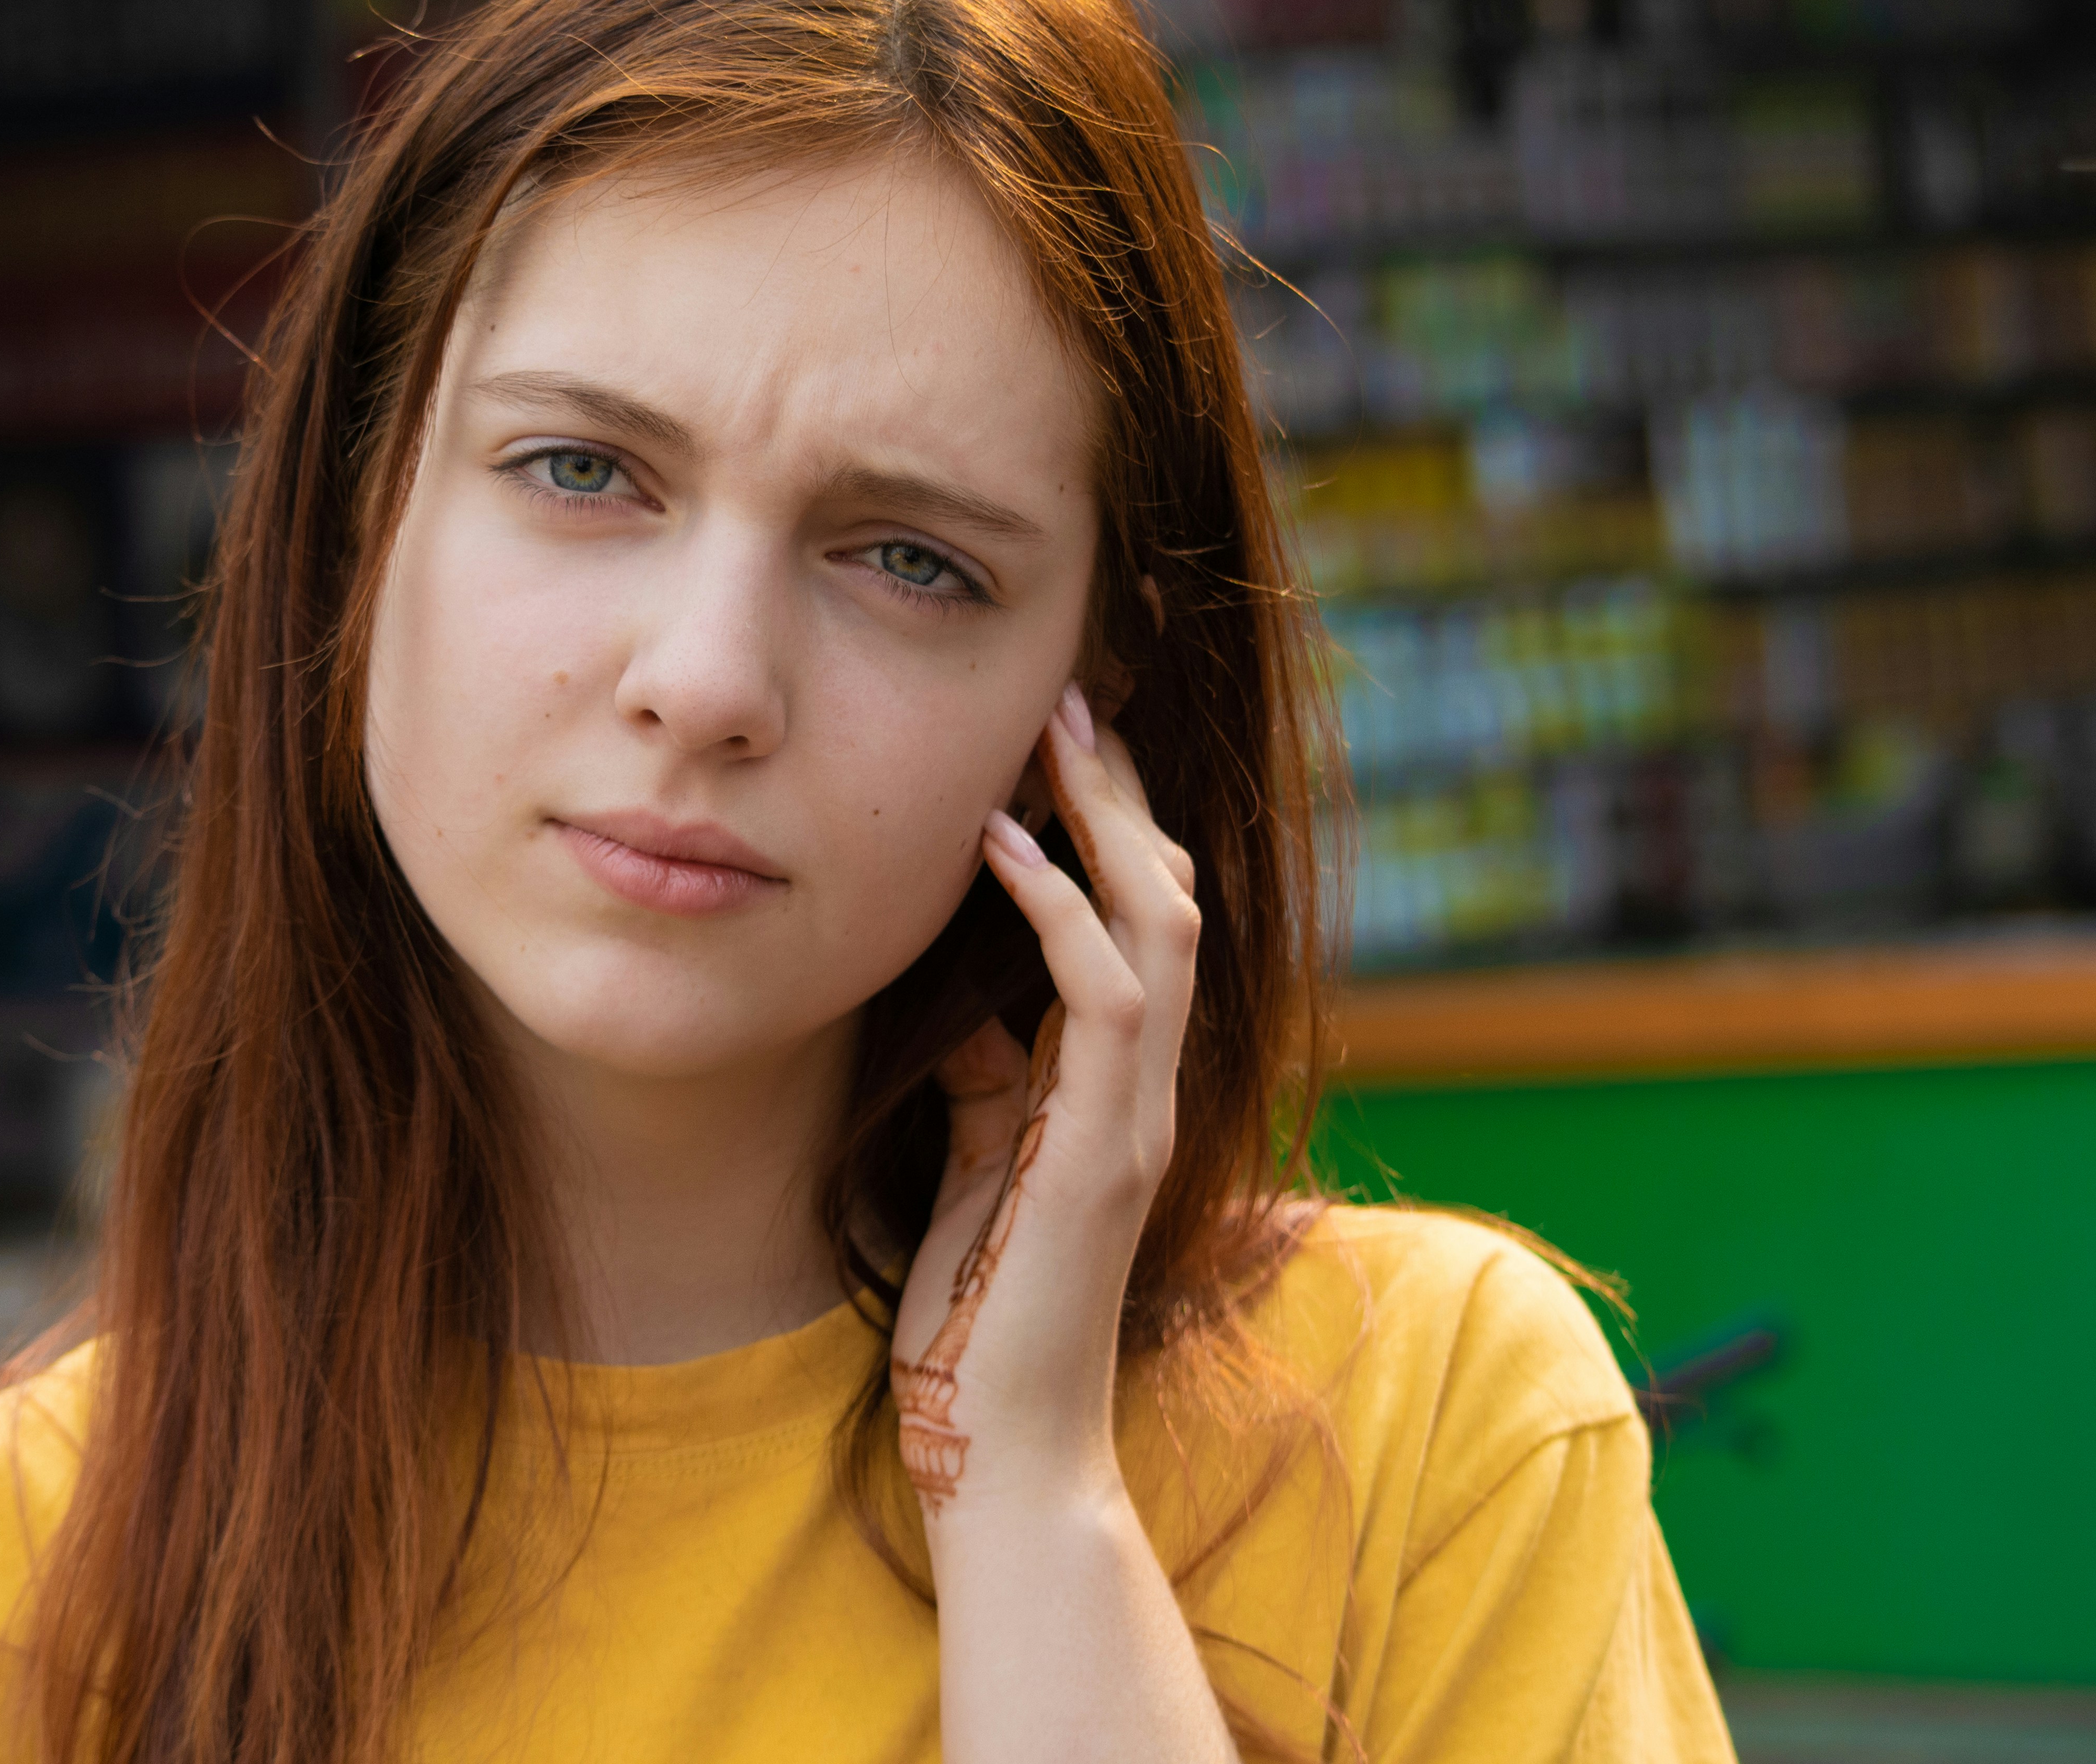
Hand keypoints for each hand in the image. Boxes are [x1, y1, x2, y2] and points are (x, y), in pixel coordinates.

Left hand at [891, 681, 1200, 1518]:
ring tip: (1056, 730)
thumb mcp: (973, 1163)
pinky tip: (998, 847)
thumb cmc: (975, 1312)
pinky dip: (1053, 909)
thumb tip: (968, 999)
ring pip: (1157, 926)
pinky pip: (1099, 998)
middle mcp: (1145, 1088)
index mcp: (1116, 1087)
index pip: (1142, 923)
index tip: (1061, 740)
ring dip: (1106, 821)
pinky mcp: (1101, 1151)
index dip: (1112, 827)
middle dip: (1125, 792)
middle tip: (1074, 692)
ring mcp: (1135, 1116)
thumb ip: (987, 1080)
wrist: (1000, 1443)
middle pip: (1168, 897)